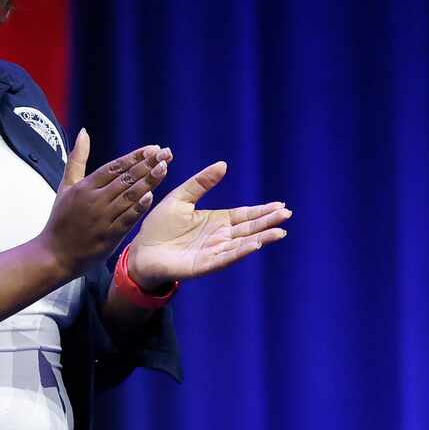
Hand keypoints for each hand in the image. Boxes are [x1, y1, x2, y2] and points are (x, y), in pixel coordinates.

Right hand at [39, 131, 170, 268]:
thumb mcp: (66, 185)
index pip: (115, 167)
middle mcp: (95, 200)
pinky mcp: (108, 236)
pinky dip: (138, 208)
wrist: (55, 254)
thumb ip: (77, 158)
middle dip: (147, 164)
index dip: (135, 156)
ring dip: (148, 182)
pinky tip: (151, 196)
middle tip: (166, 153)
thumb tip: (84, 132)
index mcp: (85, 186)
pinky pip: (126, 219)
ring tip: (164, 168)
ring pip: (128, 196)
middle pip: (125, 178)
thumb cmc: (61, 219)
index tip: (153, 148)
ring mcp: (102, 218)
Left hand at [125, 160, 291, 288]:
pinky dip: (241, 252)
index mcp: (216, 221)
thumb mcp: (181, 198)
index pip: (245, 215)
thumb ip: (201, 183)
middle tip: (287, 214)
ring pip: (242, 244)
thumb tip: (223, 164)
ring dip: (261, 238)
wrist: (141, 251)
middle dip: (268, 222)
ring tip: (279, 231)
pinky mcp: (203, 265)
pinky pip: (225, 258)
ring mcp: (213, 252)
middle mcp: (219, 237)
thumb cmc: (159, 226)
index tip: (281, 205)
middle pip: (249, 228)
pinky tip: (255, 245)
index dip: (263, 210)